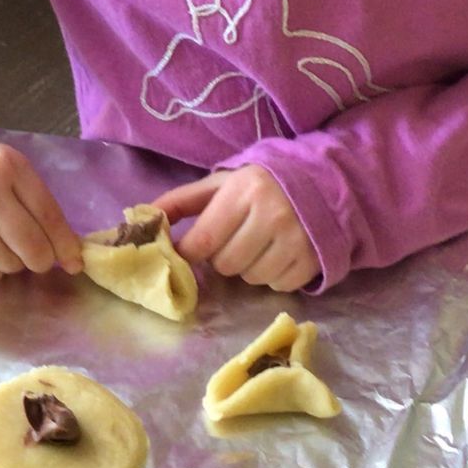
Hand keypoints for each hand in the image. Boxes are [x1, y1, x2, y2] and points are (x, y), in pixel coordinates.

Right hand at [0, 142, 81, 282]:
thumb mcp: (10, 174)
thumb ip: (41, 206)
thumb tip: (72, 255)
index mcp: (8, 167)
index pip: (49, 215)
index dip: (65, 244)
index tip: (75, 262)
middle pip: (31, 245)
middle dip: (41, 259)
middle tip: (37, 258)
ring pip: (9, 263)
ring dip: (12, 263)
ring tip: (0, 244)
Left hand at [152, 165, 319, 291]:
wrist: (322, 181)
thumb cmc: (261, 183)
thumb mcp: (222, 183)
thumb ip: (182, 201)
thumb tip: (145, 218)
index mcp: (245, 191)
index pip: (204, 240)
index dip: (189, 252)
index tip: (188, 251)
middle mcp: (273, 215)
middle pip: (225, 264)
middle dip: (222, 256)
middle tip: (235, 238)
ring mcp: (297, 239)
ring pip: (250, 278)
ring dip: (247, 268)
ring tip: (258, 245)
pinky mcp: (313, 260)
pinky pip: (277, 286)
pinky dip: (273, 276)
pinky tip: (278, 254)